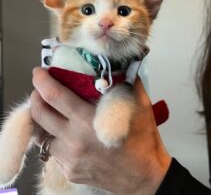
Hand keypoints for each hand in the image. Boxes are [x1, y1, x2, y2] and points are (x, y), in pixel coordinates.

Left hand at [31, 67, 170, 194]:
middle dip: (35, 97)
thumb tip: (123, 63)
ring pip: (42, 135)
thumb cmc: (142, 140)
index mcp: (88, 121)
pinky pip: (53, 151)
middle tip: (40, 89)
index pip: (54, 96)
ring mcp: (69, 159)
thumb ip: (129, 81)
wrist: (145, 177)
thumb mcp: (140, 105)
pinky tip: (66, 132)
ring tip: (53, 111)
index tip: (39, 72)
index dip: (42, 81)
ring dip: (43, 120)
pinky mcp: (69, 172)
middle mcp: (73, 141)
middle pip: (39, 115)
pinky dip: (55, 138)